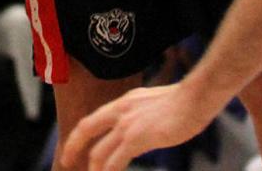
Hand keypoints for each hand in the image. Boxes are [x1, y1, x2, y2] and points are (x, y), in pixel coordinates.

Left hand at [62, 81, 209, 169]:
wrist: (195, 98)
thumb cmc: (184, 103)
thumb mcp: (154, 105)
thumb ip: (142, 117)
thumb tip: (141, 133)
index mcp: (125, 101)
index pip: (95, 117)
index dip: (81, 133)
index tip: (74, 145)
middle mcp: (121, 110)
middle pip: (86, 128)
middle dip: (73, 147)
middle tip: (66, 161)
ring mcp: (127, 124)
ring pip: (98, 151)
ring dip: (93, 169)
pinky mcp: (137, 138)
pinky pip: (114, 161)